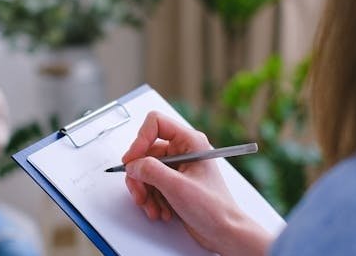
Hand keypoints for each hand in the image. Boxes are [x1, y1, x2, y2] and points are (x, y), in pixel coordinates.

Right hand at [122, 111, 272, 255]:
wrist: (223, 232)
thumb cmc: (213, 208)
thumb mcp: (178, 187)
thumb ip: (151, 171)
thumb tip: (133, 164)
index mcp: (190, 141)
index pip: (156, 123)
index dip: (140, 140)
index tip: (132, 160)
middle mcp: (183, 150)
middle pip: (145, 151)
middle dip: (140, 176)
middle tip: (140, 194)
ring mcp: (177, 167)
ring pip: (145, 170)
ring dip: (145, 191)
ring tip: (154, 208)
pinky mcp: (172, 182)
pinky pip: (150, 183)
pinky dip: (150, 198)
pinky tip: (160, 211)